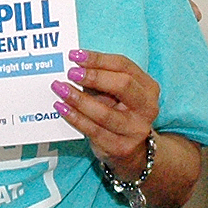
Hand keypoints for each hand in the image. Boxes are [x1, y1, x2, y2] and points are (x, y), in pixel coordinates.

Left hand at [51, 49, 158, 181]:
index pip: (124, 66)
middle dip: (94, 77)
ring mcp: (135, 130)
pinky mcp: (120, 147)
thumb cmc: (119, 113)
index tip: (75, 55)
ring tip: (59, 88)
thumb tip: (73, 64)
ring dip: (78, 99)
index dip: (98, 59)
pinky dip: (75, 117)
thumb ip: (101, 78)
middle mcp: (147, 108)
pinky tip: (61, 107)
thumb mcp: (117, 93)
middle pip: (123, 86)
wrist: (132, 152)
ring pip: (105, 112)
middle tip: (71, 73)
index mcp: (148, 87)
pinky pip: (93, 130)